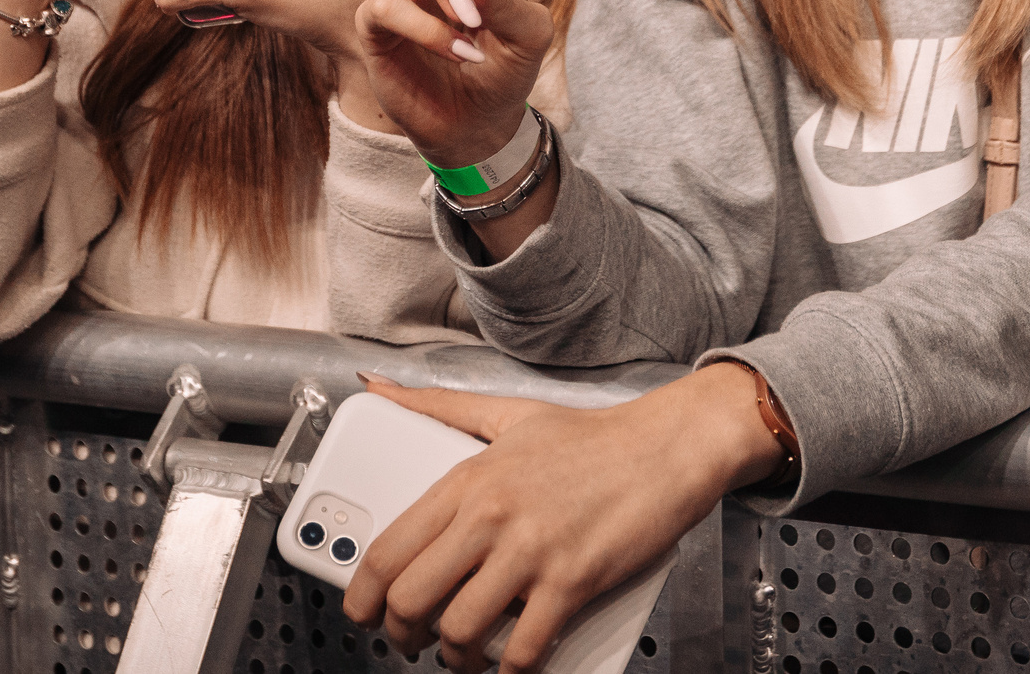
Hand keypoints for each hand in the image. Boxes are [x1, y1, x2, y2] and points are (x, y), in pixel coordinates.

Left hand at [345, 368, 784, 672]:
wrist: (665, 447)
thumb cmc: (590, 436)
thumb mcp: (504, 412)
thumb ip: (434, 405)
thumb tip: (375, 385)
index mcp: (467, 479)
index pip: (389, 550)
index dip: (363, 596)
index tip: (365, 613)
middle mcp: (490, 517)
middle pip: (412, 598)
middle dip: (401, 634)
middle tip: (411, 641)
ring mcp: (531, 552)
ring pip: (460, 631)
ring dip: (454, 658)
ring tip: (462, 655)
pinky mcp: (573, 582)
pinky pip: (524, 648)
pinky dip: (510, 668)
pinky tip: (510, 663)